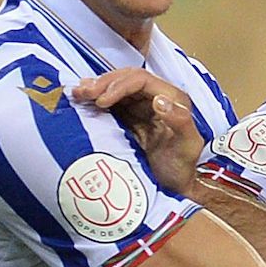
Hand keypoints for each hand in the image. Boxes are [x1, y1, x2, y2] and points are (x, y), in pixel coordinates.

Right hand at [73, 68, 203, 194]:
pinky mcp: (130, 118)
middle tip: (83, 94)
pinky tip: (82, 99)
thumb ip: (180, 121)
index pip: (142, 81)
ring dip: (96, 88)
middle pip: (126, 79)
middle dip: (103, 83)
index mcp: (173, 99)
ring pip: (116, 88)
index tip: (102, 101)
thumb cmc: (183, 167)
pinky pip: (111, 102)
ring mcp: (142, 107)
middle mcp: (157, 98)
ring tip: (78, 93)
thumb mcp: (187, 146)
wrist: (174, 187)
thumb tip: (159, 100)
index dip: (119, 85)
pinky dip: (96, 99)